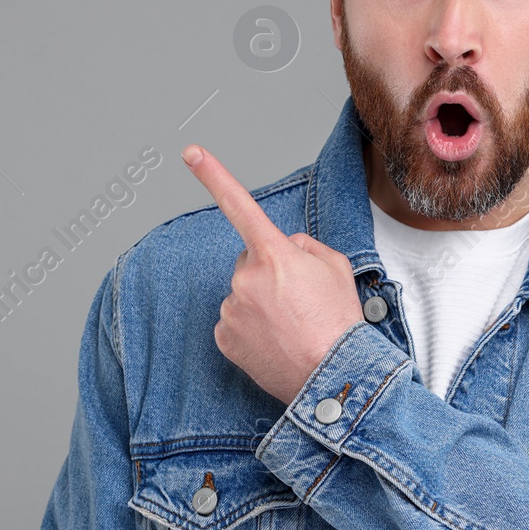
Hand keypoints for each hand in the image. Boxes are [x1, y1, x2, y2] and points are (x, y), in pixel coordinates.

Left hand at [182, 144, 364, 404]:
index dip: (213, 175)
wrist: (332, 377)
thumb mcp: (337, 268)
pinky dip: (251, 328)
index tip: (190, 152)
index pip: (240, 206)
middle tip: (298, 300)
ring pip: (242, 293)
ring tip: (291, 325)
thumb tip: (284, 247)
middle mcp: (246, 278)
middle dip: (268, 273)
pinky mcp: (224, 337)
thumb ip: (305, 246)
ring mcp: (232, 308)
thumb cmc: (339, 321)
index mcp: (275, 254)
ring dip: (261, 303)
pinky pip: (234, 322)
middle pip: (250, 261)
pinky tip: (275, 340)